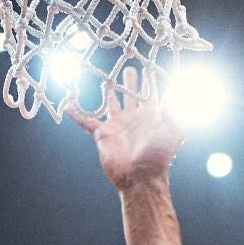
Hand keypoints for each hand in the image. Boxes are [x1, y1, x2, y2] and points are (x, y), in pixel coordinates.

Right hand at [68, 65, 184, 191]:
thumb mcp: (173, 131)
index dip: (149, 82)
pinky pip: (86, 122)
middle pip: (131, 95)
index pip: (150, 94)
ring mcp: (118, 126)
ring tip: (108, 80)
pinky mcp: (102, 134)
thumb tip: (174, 90)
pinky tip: (68, 107)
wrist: (140, 176)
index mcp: (150, 117)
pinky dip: (77, 115)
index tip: (148, 68)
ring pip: (112, 104)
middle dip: (130, 82)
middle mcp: (133, 119)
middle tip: (129, 69)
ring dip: (109, 92)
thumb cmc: (158, 156)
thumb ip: (173, 110)